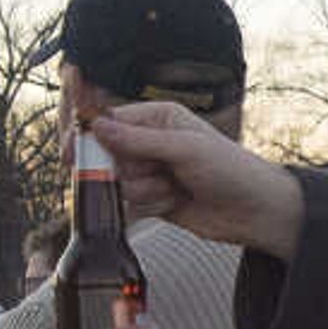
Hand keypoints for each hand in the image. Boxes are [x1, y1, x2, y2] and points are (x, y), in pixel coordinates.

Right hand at [89, 104, 304, 256]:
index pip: (111, 122)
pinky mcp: (154, 198)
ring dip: (147, 190)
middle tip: (157, 171)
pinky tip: (177, 201)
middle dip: (130, 169)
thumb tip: (99, 128)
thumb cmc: (231, 169)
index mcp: (159, 118)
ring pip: (120, 184)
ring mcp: (152, 172)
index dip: (90, 138)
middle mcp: (151, 142)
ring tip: (176, 186)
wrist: (255, 210)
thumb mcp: (185, 148)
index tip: (72, 153)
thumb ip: (139, 140)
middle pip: (109, 156)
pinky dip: (152, 205)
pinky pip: (133, 204)